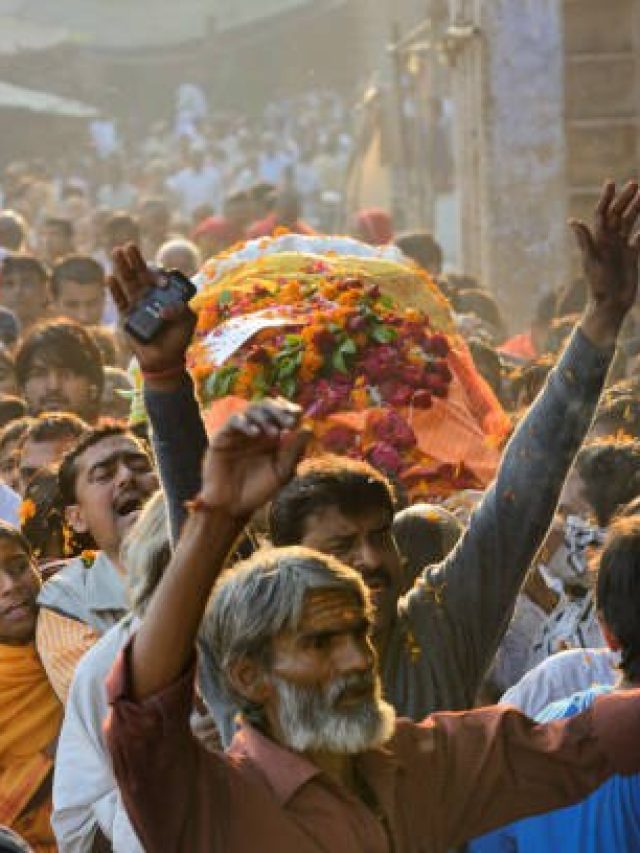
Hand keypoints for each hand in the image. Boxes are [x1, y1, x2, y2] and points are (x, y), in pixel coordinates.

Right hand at [107, 243, 195, 383]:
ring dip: (122, 267)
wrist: (164, 360)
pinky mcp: (127, 316)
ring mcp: (137, 305)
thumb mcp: (187, 322)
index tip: (163, 282)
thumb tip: (164, 309)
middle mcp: (150, 296)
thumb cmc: (178, 340)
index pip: (160, 278)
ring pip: (129, 282)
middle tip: (130, 246)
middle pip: (141, 274)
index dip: (160, 275)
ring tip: (116, 251)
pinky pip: (120, 301)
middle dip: (136, 260)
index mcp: (165, 295)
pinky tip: (110, 277)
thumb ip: (182, 311)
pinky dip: (115, 290)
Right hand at [199, 399, 309, 518]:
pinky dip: (245, 423)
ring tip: (274, 433)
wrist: (232, 507)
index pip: (282, 413)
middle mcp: (256, 430)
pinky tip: (255, 433)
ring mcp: (239, 432)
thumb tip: (308, 428)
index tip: (299, 415)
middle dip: (280, 410)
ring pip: (251, 409)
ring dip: (265, 417)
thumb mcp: (281, 472)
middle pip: (267, 407)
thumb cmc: (258, 491)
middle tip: (289, 421)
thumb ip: (293, 451)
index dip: (290, 410)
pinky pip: (233, 421)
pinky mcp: (223, 437)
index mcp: (272, 436)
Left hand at [571, 180, 639, 346]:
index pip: (602, 214)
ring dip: (636, 209)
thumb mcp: (590, 261)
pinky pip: (638, 239)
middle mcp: (609, 241)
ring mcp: (620, 248)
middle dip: (625, 199)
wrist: (610, 304)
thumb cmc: (598, 284)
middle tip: (634, 184)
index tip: (611, 182)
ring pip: (629, 223)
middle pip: (618, 215)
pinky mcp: (631, 257)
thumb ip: (584, 240)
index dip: (606, 198)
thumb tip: (573, 221)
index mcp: (599, 239)